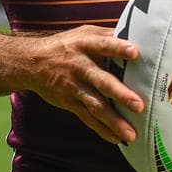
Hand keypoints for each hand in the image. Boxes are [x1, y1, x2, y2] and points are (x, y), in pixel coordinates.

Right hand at [26, 25, 142, 144]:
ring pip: (95, 105)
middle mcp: (80, 67)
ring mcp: (74, 87)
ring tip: (131, 134)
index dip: (118, 48)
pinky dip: (101, 129)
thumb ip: (110, 35)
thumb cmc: (68, 44)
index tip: (135, 53)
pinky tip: (117, 138)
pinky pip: (87, 118)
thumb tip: (140, 32)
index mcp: (86, 45)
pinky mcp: (69, 102)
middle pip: (102, 81)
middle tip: (139, 106)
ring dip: (113, 121)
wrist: (31, 62)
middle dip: (120, 94)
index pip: (104, 45)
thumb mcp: (85, 32)